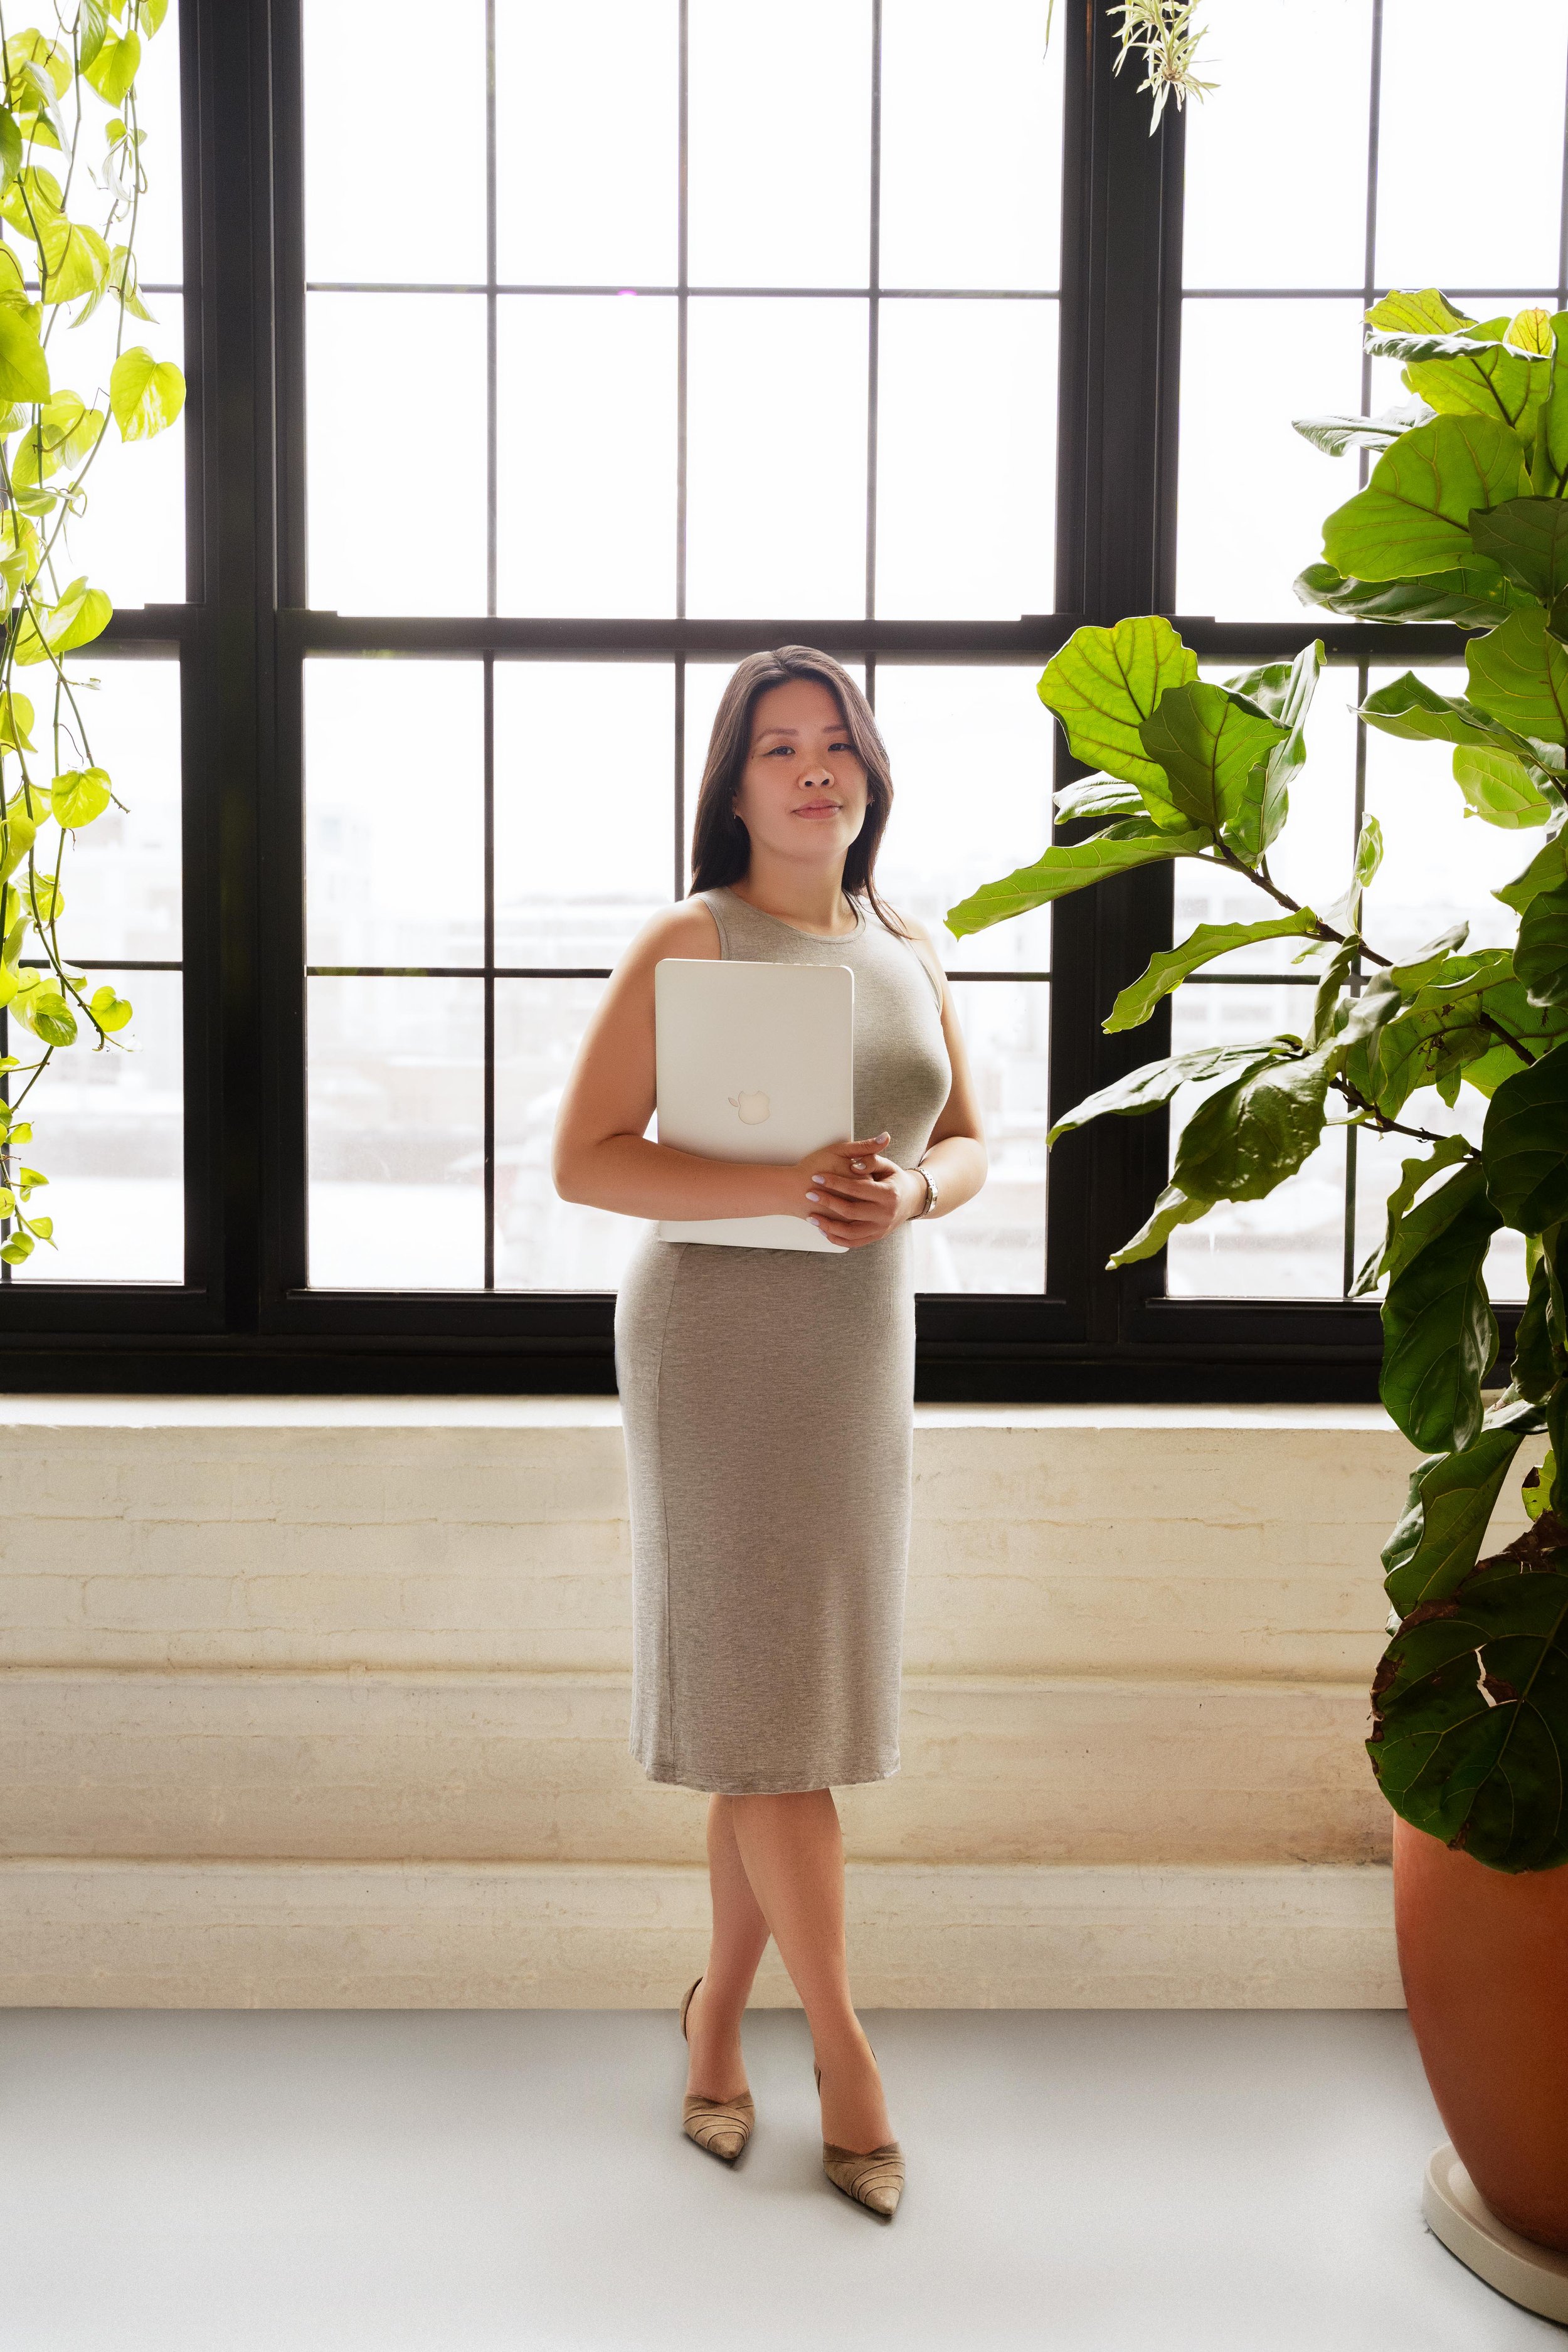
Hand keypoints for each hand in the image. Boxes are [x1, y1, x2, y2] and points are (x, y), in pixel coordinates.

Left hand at [790, 1132, 923, 1249]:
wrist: (912, 1199)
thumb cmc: (894, 1178)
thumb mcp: (887, 1165)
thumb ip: (871, 1160)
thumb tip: (854, 1163)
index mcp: (888, 1193)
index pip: (856, 1188)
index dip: (835, 1182)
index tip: (816, 1177)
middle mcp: (886, 1214)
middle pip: (851, 1211)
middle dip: (827, 1202)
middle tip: (810, 1194)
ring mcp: (881, 1228)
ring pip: (850, 1233)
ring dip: (828, 1226)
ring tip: (811, 1217)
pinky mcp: (876, 1237)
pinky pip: (853, 1242)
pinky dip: (836, 1239)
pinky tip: (822, 1230)